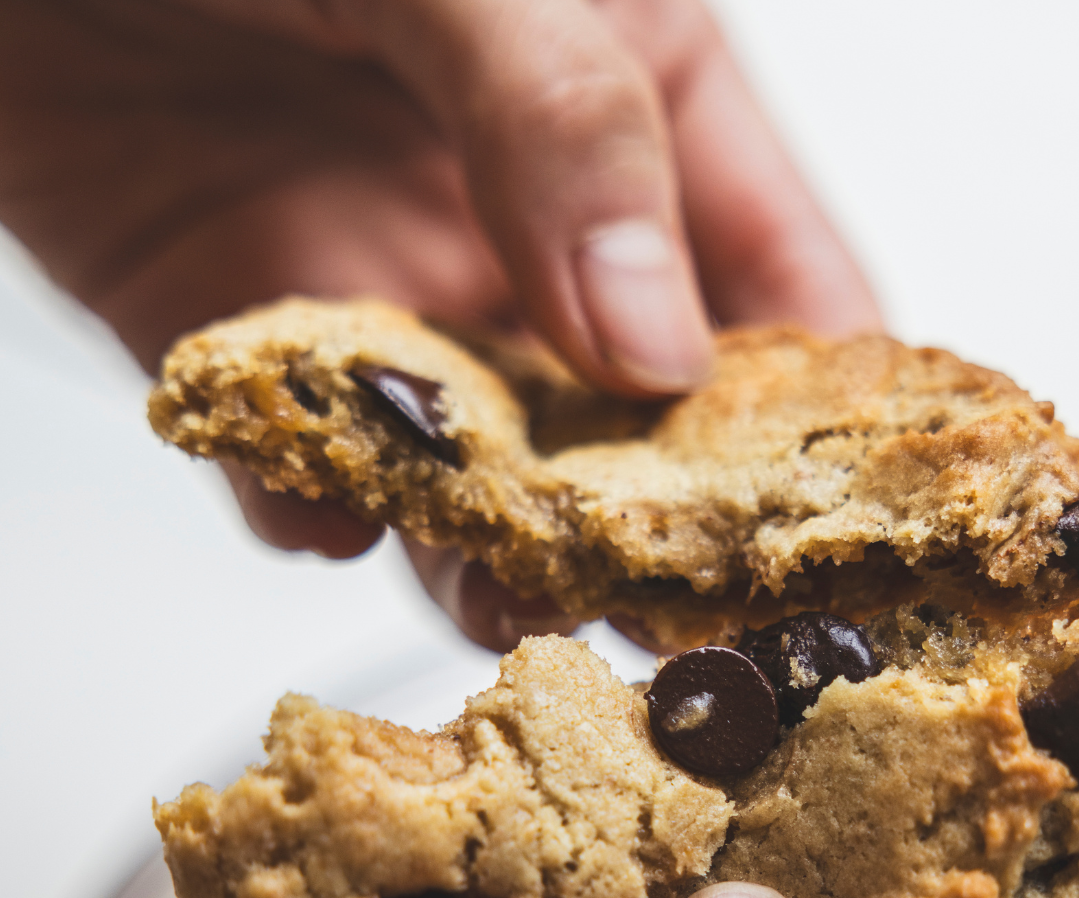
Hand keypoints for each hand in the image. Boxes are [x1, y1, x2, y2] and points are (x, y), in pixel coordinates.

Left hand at [0, 0, 879, 647]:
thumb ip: (569, 131)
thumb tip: (656, 351)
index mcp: (638, 107)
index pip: (784, 293)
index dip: (819, 421)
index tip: (824, 534)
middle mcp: (531, 223)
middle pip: (640, 427)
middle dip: (654, 527)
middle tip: (657, 609)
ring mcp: (395, 289)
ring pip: (486, 477)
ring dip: (493, 552)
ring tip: (500, 594)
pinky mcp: (253, 341)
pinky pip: (309, 466)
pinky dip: (315, 505)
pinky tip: (314, 500)